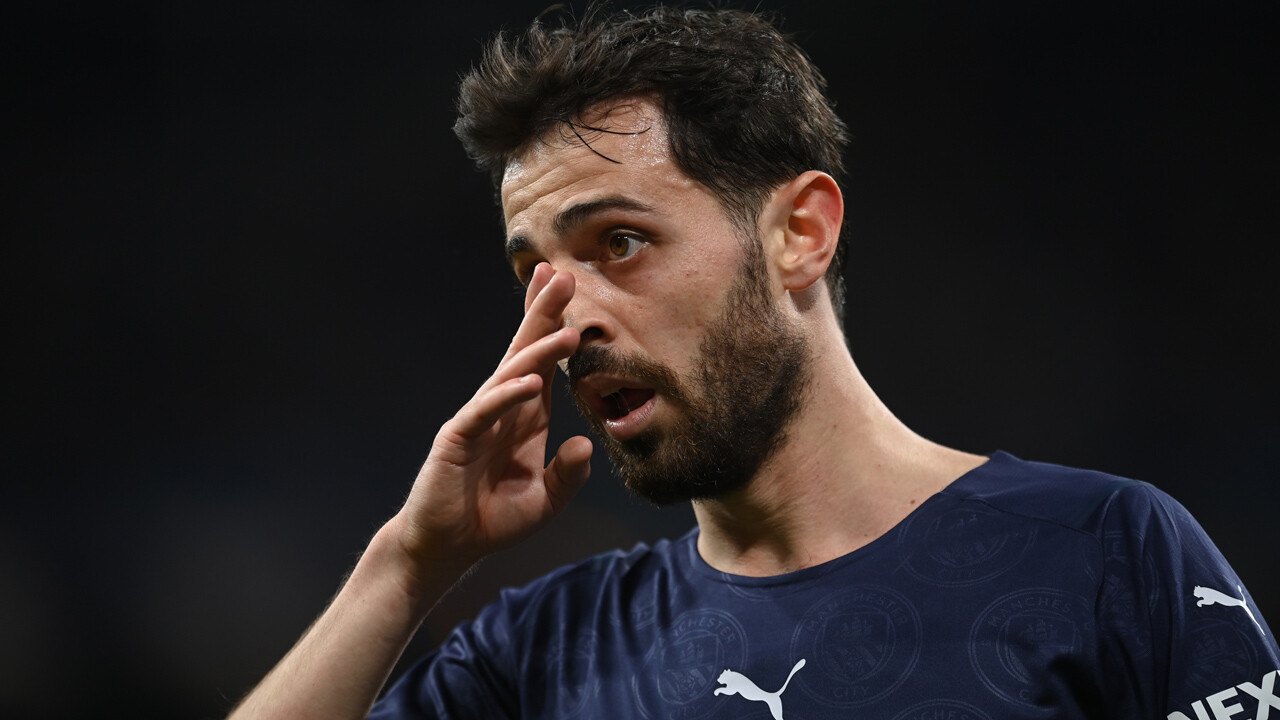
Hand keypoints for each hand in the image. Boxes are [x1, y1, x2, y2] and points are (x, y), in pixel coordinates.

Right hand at [392, 263, 592, 590]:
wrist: (447, 546)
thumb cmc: (491, 520)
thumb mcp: (544, 502)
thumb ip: (567, 475)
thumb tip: (585, 444)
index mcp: (525, 417)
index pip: (543, 362)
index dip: (554, 325)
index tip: (569, 286)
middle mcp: (502, 409)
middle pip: (525, 351)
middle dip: (544, 314)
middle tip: (563, 274)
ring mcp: (479, 420)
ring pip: (510, 374)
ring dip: (538, 352)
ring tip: (567, 330)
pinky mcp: (458, 438)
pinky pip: (486, 412)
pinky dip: (507, 396)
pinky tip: (530, 383)